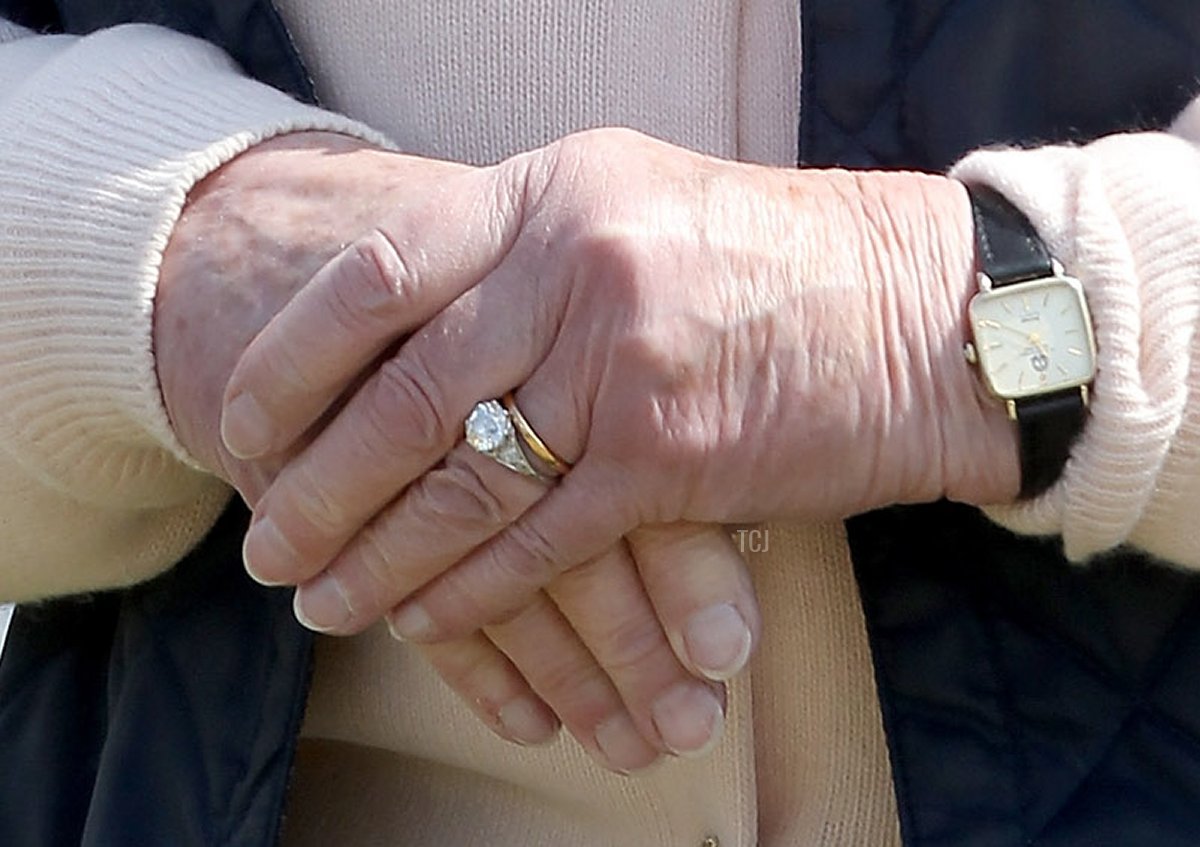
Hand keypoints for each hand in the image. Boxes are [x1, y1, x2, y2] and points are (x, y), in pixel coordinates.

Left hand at [226, 128, 1018, 643]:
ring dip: (379, 554)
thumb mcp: (632, 206)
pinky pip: (539, 541)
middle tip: (265, 541)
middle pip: (403, 395)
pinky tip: (424, 619)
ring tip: (319, 599)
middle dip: (317, 482)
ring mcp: (624, 367)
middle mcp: (577, 269)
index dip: (292, 356)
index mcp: (554, 194)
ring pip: (461, 481)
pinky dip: (472, 590)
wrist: (921, 313)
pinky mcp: (672, 463)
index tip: (242, 422)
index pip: (379, 271)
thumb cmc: (775, 263)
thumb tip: (409, 325)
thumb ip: (522, 253)